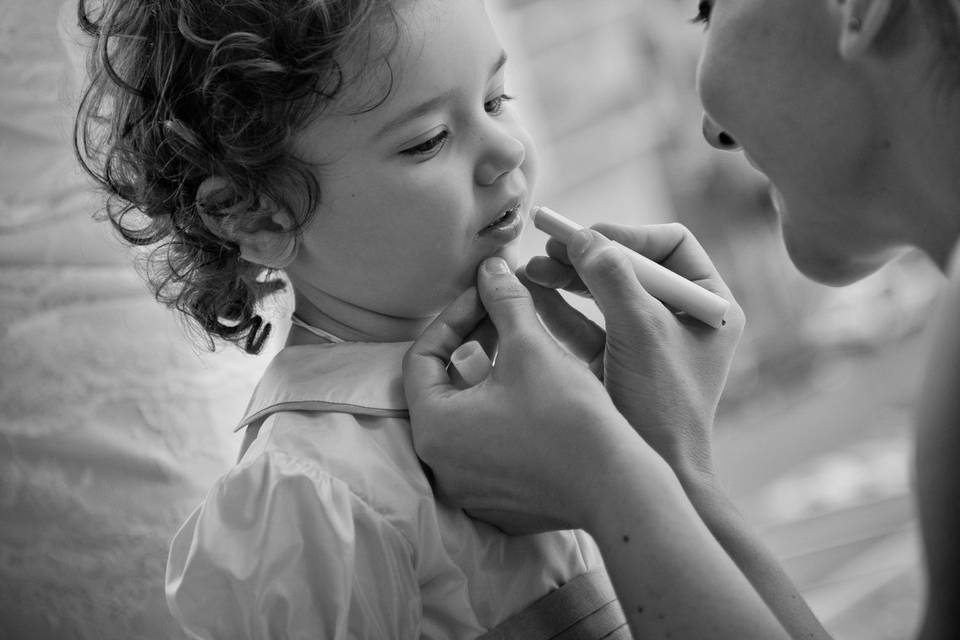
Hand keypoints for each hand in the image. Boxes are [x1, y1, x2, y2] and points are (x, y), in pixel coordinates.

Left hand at [403, 258, 646, 534]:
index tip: (485, 296)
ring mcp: (470, 489)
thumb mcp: (530, 345)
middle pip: (443, 387)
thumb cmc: (569, 417)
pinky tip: (536, 394)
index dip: (454, 316)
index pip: (421, 357)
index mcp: (434, 429)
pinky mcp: (499, 502)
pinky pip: (488, 447)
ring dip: (489, 378)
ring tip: (524, 350)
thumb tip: (489, 268)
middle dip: (473, 345)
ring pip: (468, 417)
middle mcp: (441, 466)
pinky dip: (503, 415)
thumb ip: (502, 300)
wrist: (619, 488)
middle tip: (505, 318)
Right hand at [524, 223, 744, 482]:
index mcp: (710, 303)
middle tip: (548, 246)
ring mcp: (648, 341)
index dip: (627, 235)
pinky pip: (586, 325)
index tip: (586, 238)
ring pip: (603, 294)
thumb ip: (613, 278)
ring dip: (566, 279)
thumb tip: (583, 236)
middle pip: (630, 265)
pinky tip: (529, 295)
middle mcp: (682, 317)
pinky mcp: (617, 362)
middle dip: (586, 256)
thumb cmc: (664, 406)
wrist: (656, 474)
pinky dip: (558, 309)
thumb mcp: (641, 331)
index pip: (670, 244)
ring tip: (529, 270)